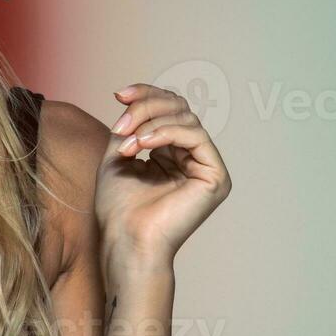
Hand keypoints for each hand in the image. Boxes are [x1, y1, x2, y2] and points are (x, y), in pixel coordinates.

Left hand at [94, 83, 231, 265]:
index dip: (147, 94)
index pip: (169, 109)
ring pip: (186, 118)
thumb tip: (135, 99)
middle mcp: (193, 158)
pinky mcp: (216, 176)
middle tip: (121, 124)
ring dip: (151, 122)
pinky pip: (195, 136)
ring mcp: (207, 167)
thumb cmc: (119, 209)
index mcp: (173, 154)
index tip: (119, 94)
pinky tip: (143, 144)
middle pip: (179, 108)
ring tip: (128, 142)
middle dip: (146, 108)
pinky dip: (166, 132)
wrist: (126, 241)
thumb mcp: (119, 154)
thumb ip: (131, 125)